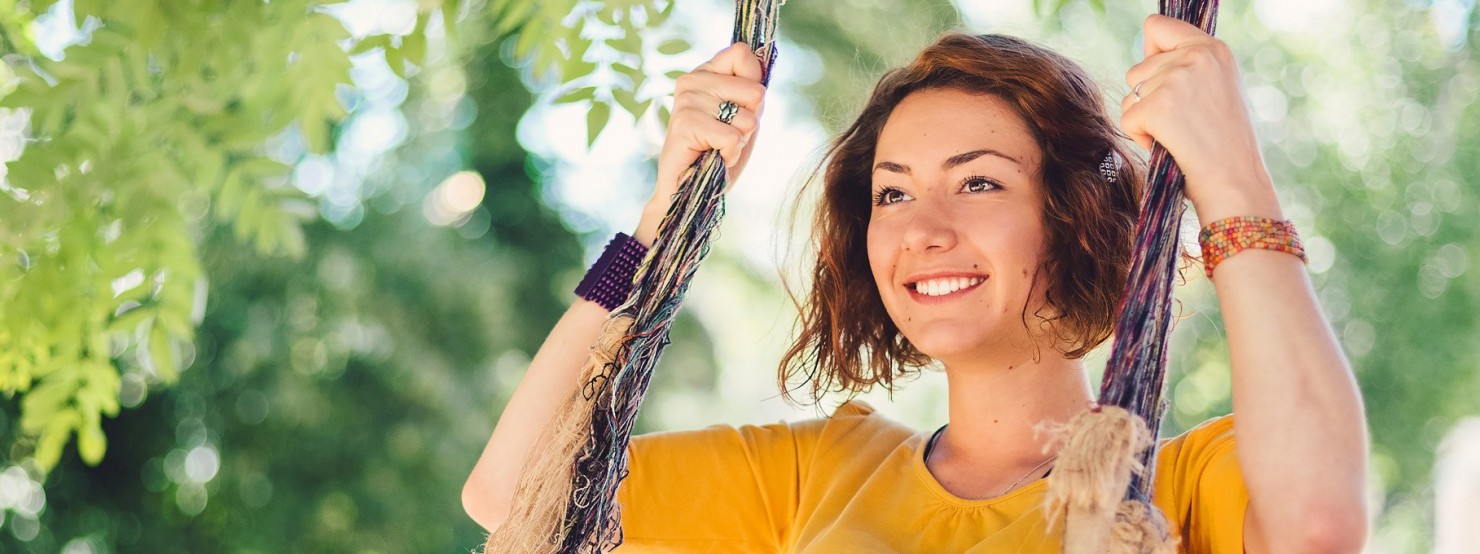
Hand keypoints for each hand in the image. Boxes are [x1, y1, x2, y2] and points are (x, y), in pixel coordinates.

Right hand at [643, 43, 766, 225]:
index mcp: (706, 72)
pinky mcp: (686, 124)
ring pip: (746, 118)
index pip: (743, 54)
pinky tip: (712, 157)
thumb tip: (753, 60)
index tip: (737, 109)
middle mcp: (693, 80)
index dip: (753, 88)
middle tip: (726, 135)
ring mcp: (687, 101)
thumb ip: (751, 89)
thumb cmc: (717, 152)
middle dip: (750, 121)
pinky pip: (732, 138)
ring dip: (739, 141)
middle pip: (754, 90)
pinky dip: (729, 154)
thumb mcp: (744, 116)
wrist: (689, 190)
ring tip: (717, 147)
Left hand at [1120, 15, 1282, 221]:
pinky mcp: (1157, 105)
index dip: (1150, 53)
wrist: (1235, 181)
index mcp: (1214, 48)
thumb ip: (1190, 68)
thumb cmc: (1226, 144)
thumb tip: (1148, 57)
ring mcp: (1176, 79)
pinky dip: (1140, 138)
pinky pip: (1127, 119)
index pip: (1158, 26)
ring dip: (1144, 118)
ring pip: (1130, 94)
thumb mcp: (1218, 89)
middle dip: (1148, 98)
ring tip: (1177, 135)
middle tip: (1182, 123)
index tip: (1161, 78)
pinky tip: (1168, 146)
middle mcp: (1196, 56)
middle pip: (1138, 69)